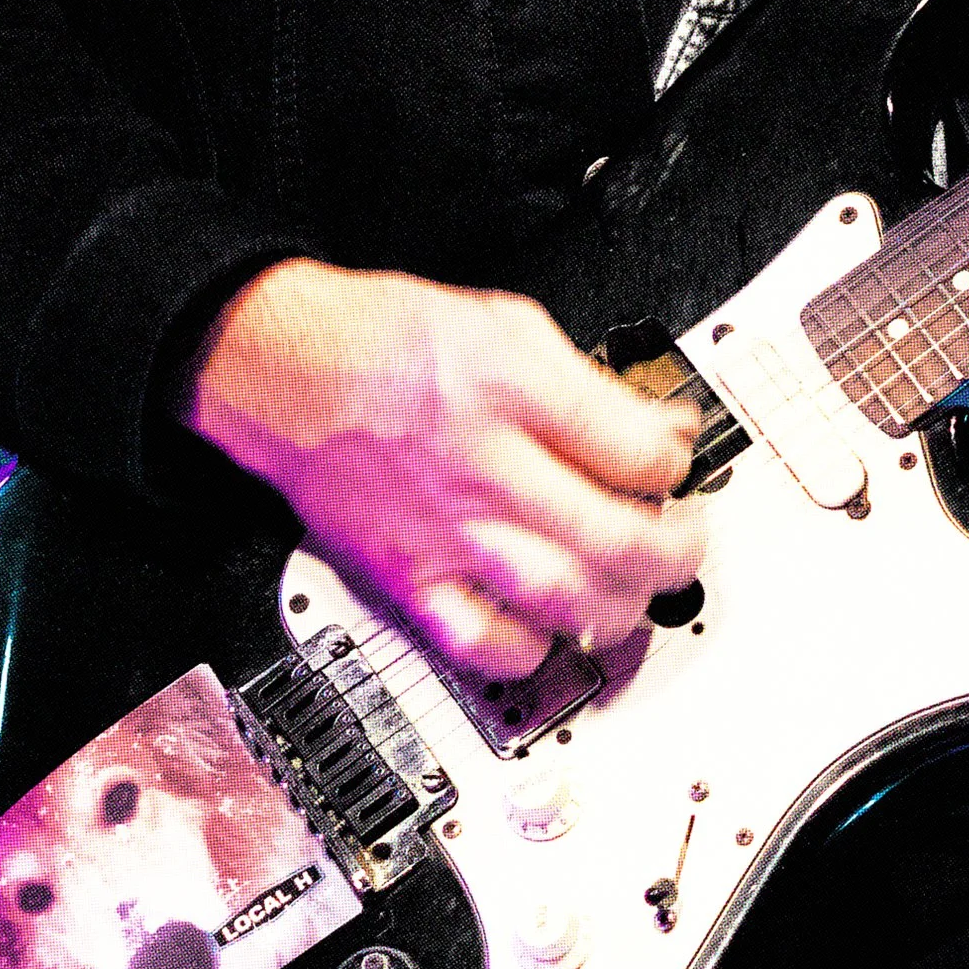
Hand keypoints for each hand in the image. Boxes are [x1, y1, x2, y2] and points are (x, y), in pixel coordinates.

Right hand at [185, 259, 705, 680]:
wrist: (285, 371)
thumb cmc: (384, 340)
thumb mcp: (500, 320)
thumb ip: (585, 378)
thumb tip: (658, 423)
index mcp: (511, 389)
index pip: (635, 450)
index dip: (677, 460)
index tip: (676, 460)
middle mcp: (484, 466)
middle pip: (618, 536)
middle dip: (676, 546)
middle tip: (683, 537)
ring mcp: (446, 531)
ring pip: (568, 599)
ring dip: (625, 603)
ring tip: (637, 587)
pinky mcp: (409, 579)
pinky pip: (485, 644)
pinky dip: (534, 648)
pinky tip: (552, 625)